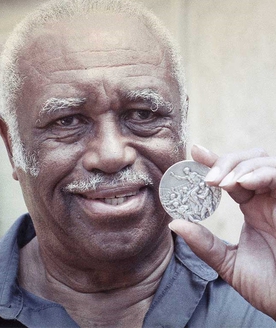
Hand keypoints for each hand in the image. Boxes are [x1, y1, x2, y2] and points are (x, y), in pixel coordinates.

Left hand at [169, 144, 275, 318]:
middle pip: (247, 160)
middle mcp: (266, 198)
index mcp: (252, 207)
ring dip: (239, 167)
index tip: (195, 153)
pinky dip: (261, 173)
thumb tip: (174, 223)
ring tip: (221, 183)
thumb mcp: (228, 263)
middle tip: (208, 179)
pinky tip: (242, 183)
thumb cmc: (269, 287)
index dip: (214, 162)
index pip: (231, 175)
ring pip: (263, 162)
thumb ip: (204, 244)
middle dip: (225, 162)